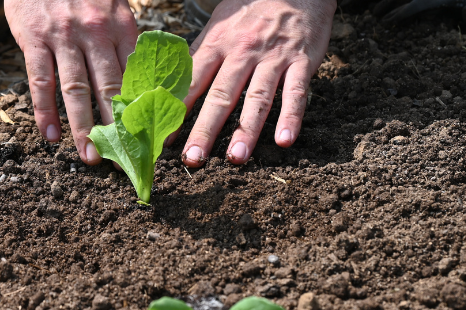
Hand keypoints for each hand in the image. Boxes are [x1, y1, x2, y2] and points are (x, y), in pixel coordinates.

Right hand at [4, 0, 137, 164]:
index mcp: (121, 26)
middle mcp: (95, 33)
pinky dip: (45, 110)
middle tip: (123, 159)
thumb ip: (126, 41)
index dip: (143, 109)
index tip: (149, 137)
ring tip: (90, 156)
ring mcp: (63, 36)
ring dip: (83, 126)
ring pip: (76, 88)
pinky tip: (51, 135)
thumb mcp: (113, 6)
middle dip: (117, 126)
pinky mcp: (34, 39)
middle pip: (109, 87)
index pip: (136, 75)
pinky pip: (40, 79)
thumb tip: (143, 81)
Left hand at [179, 0, 334, 166]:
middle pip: (221, 95)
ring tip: (235, 158)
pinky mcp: (302, 62)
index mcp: (217, 44)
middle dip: (205, 130)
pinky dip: (291, 117)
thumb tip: (171, 86)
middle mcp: (242, 52)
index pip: (192, 82)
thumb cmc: (250, 10)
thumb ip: (199, 56)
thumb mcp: (218, 25)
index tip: (163, 139)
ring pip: (257, 98)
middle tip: (193, 160)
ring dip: (246, 131)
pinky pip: (296, 93)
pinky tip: (284, 140)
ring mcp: (273, 58)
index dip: (177, 111)